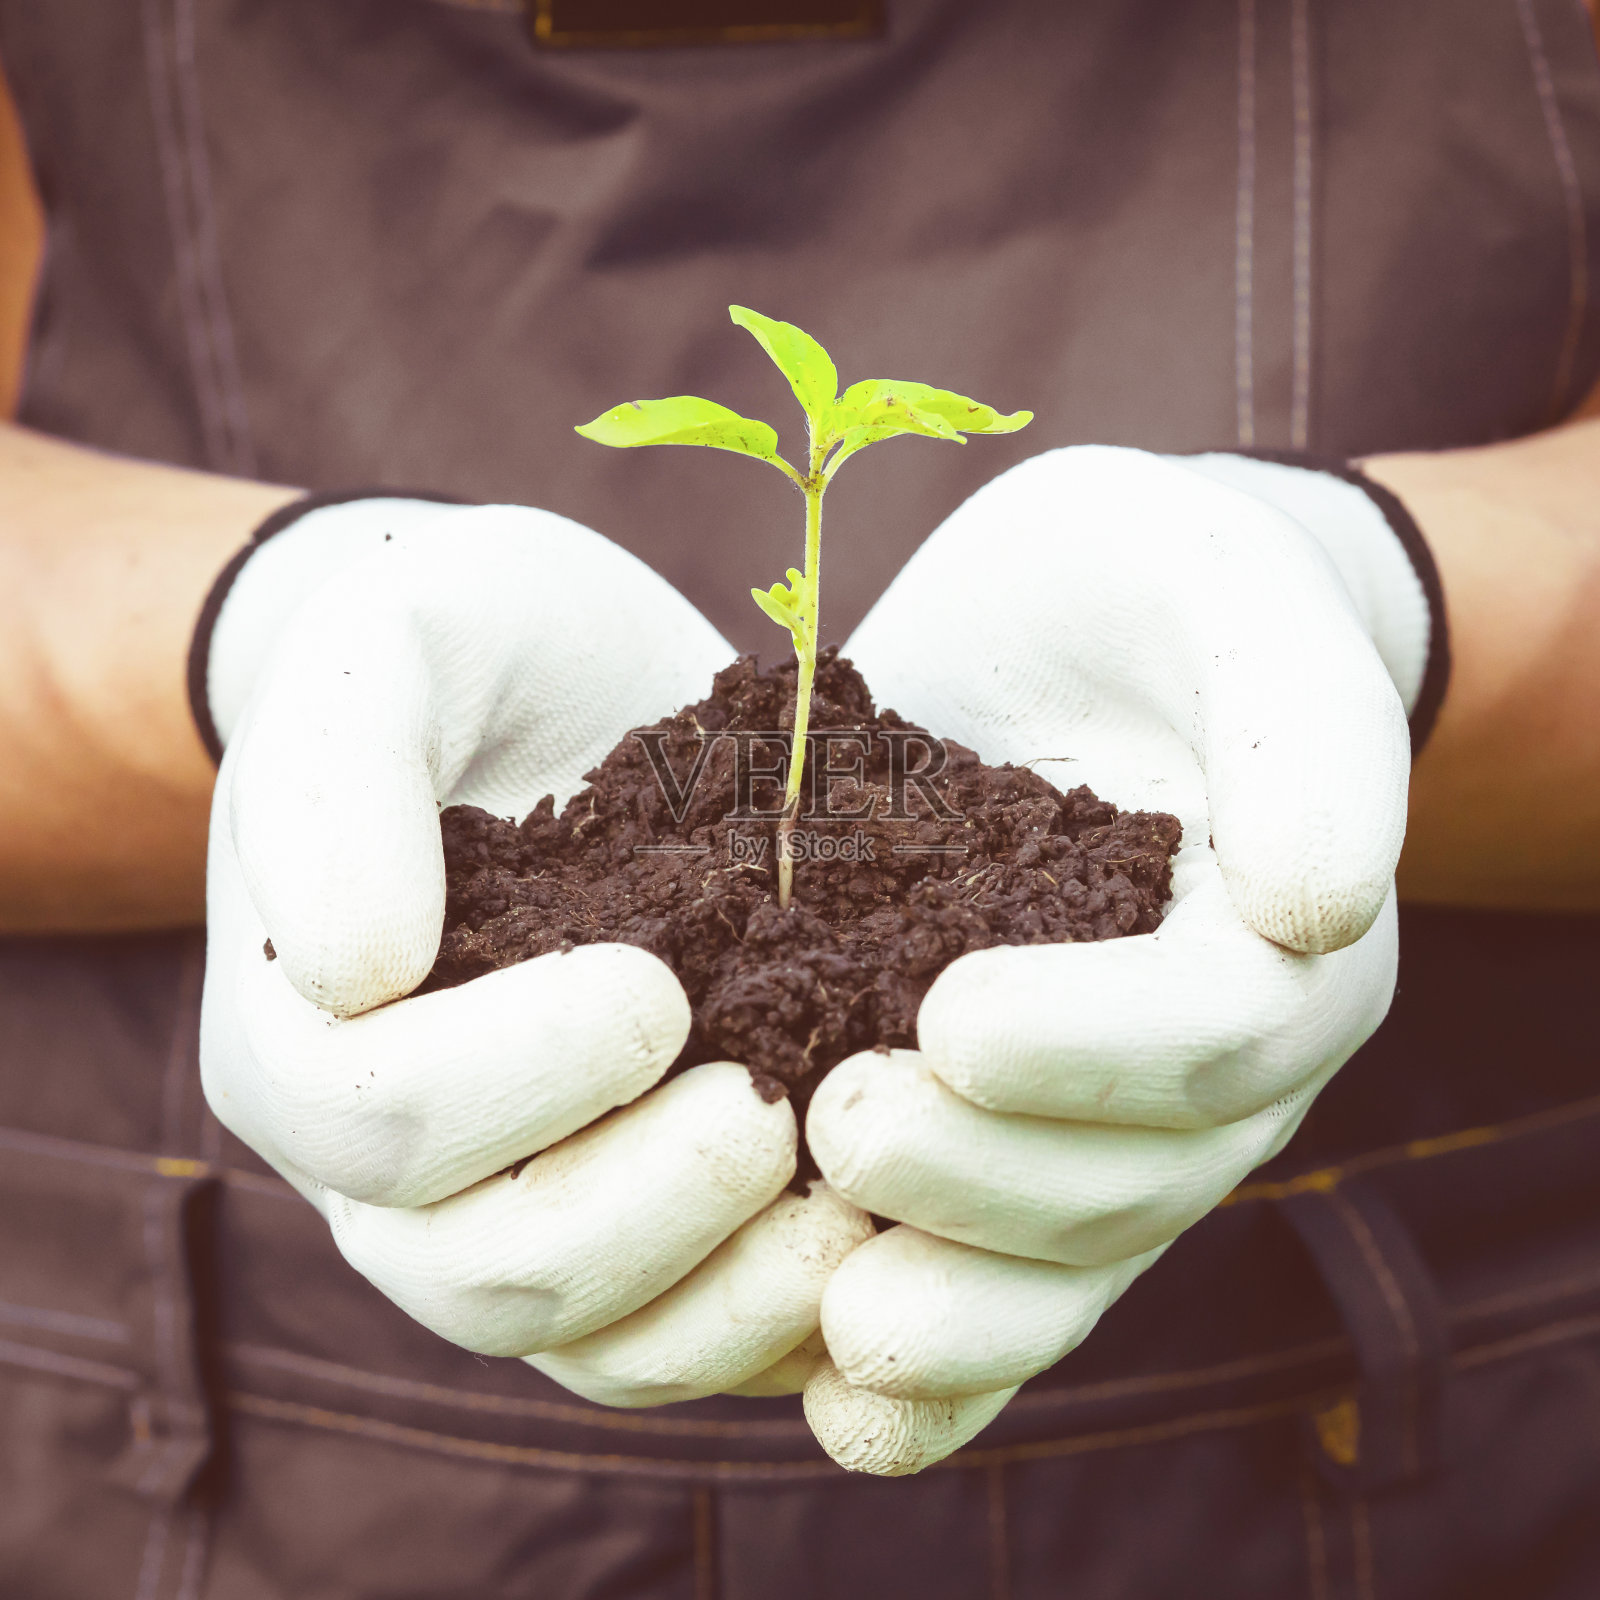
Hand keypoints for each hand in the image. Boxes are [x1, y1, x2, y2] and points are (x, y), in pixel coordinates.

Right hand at [201, 501, 868, 1399]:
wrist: (570, 689)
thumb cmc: (473, 653)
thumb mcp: (396, 644)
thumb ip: (341, 774)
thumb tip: (351, 972)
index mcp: (304, 1032)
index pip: (375, 1119)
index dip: (510, 1078)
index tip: (653, 985)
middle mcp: (389, 1166)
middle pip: (481, 1271)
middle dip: (635, 1210)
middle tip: (766, 1112)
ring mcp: (508, 1212)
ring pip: (590, 1341)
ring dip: (723, 1298)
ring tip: (845, 1202)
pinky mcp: (627, 1229)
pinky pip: (684, 1337)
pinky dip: (776, 1320)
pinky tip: (874, 1235)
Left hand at [802, 446, 1415, 1471]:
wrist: (1085, 640)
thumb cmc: (1153, 591)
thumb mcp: (1221, 589)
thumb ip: (1296, 725)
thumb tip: (1317, 902)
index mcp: (1282, 937)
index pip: (1212, 1029)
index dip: (1095, 1047)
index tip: (948, 1019)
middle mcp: (1216, 1061)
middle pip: (1128, 1175)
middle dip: (988, 1179)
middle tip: (840, 1131)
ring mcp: (1119, 1124)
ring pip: (1063, 1262)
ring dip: (956, 1309)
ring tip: (834, 1322)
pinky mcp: (1020, 1141)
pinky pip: (1001, 1281)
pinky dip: (937, 1366)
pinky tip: (838, 1399)